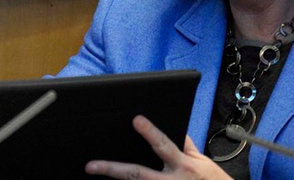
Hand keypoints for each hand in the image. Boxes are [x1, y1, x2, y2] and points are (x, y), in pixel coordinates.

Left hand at [85, 115, 231, 178]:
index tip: (136, 119)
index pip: (163, 145)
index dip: (150, 132)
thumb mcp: (203, 161)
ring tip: (94, 174)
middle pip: (137, 174)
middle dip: (112, 169)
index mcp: (183, 165)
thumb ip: (185, 146)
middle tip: (90, 166)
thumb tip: (172, 127)